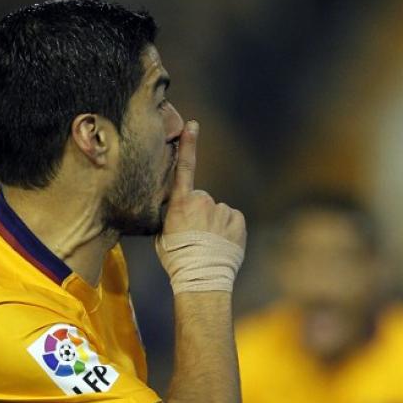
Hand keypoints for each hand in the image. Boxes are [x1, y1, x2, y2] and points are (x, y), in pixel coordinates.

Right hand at [162, 121, 245, 249]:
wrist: (201, 277)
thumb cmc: (177, 259)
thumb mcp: (163, 234)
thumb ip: (173, 216)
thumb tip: (179, 212)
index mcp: (181, 203)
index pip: (184, 168)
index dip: (188, 144)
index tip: (192, 125)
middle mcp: (202, 200)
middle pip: (202, 200)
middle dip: (200, 214)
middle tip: (195, 237)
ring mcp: (222, 210)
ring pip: (218, 212)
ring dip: (215, 224)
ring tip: (209, 244)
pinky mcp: (238, 220)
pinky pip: (232, 220)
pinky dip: (229, 230)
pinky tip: (222, 244)